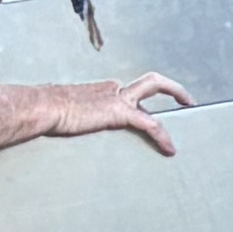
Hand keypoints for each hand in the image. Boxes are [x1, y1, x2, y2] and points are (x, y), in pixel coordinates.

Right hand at [47, 74, 185, 156]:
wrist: (42, 107)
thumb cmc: (47, 110)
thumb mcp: (66, 111)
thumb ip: (75, 114)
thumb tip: (65, 122)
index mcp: (103, 90)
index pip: (131, 92)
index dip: (143, 101)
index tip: (149, 110)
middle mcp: (113, 89)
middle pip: (149, 82)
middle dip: (171, 88)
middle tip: (187, 99)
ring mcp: (117, 98)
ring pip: (154, 89)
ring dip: (176, 95)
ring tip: (190, 110)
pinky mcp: (119, 111)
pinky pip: (149, 123)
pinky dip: (161, 135)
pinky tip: (169, 148)